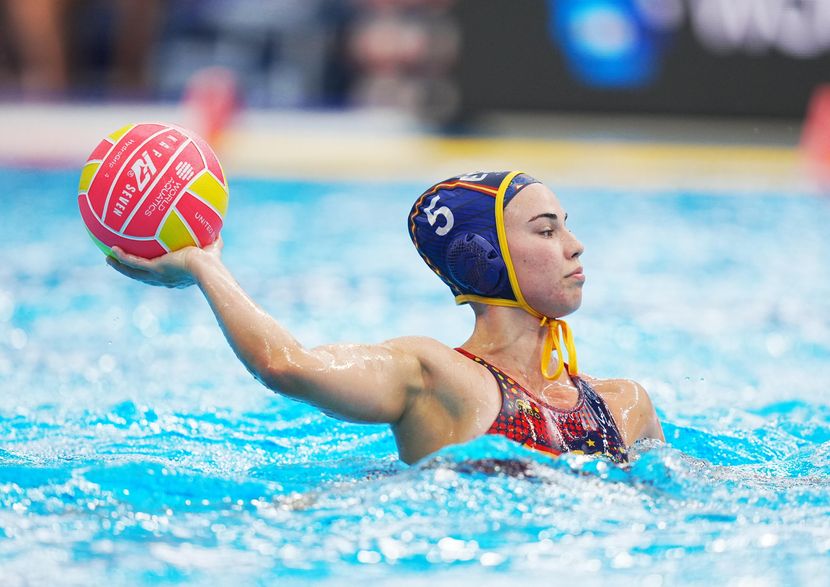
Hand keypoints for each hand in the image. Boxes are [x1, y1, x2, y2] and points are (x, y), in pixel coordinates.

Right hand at [106, 236, 223, 287]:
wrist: (206, 269)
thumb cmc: (213, 262)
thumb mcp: (213, 248)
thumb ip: (214, 238)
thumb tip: (218, 227)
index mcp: (175, 275)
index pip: (161, 273)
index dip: (152, 269)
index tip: (146, 263)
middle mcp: (164, 278)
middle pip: (142, 275)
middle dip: (130, 269)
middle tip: (118, 261)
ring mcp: (158, 276)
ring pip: (133, 272)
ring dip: (120, 266)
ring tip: (108, 257)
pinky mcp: (154, 270)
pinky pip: (134, 263)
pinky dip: (123, 257)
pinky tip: (112, 249)